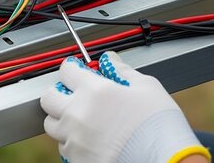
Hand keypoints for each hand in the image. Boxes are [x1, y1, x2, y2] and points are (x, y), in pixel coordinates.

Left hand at [40, 52, 209, 162]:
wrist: (165, 161)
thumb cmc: (159, 125)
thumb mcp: (147, 87)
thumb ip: (122, 71)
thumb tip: (110, 60)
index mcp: (94, 91)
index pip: (66, 70)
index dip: (73, 69)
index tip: (79, 72)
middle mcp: (78, 114)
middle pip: (48, 98)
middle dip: (59, 93)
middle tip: (75, 96)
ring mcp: (74, 139)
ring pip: (52, 125)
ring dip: (63, 119)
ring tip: (84, 120)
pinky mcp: (76, 159)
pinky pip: (64, 147)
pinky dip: (73, 142)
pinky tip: (91, 139)